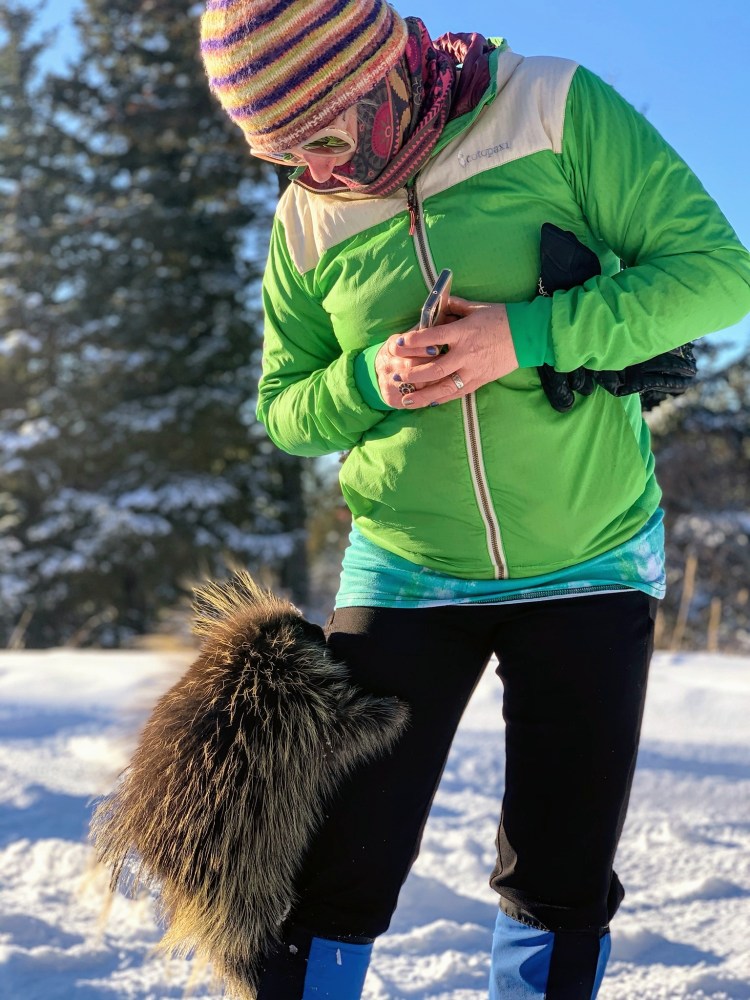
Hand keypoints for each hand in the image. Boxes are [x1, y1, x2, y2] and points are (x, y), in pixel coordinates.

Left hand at [375, 296, 517, 407]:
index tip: (398, 343)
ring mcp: (473, 370)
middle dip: (413, 374)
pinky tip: (429, 403)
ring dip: (423, 395)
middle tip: (397, 375)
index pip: (433, 338)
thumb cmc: (502, 318)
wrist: (528, 335)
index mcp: (463, 332)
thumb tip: (436, 305)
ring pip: (444, 387)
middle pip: (434, 368)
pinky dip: (442, 399)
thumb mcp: (477, 308)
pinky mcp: (480, 381)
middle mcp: (466, 354)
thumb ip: (454, 307)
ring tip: (406, 400)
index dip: (413, 341)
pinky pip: (457, 393)